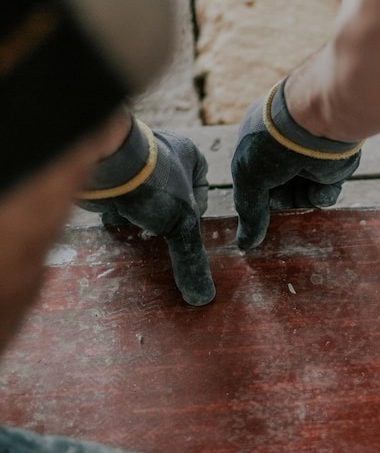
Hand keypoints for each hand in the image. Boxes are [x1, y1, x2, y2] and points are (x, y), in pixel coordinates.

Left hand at [79, 117, 213, 305]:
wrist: (102, 164)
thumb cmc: (153, 182)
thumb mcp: (182, 223)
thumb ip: (192, 256)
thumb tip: (203, 295)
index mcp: (189, 156)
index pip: (201, 192)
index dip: (195, 214)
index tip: (185, 229)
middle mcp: (162, 157)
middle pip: (171, 200)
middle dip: (164, 221)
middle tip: (161, 235)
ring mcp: (134, 166)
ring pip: (145, 202)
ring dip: (141, 220)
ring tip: (138, 232)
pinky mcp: (110, 177)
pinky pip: (120, 202)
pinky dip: (119, 216)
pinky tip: (118, 225)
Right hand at [231, 79, 362, 249]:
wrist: (320, 122)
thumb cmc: (273, 143)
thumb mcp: (249, 177)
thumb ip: (249, 210)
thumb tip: (244, 244)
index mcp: (256, 143)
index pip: (252, 181)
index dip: (255, 200)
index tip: (257, 218)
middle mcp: (282, 150)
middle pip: (278, 192)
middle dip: (282, 202)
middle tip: (283, 207)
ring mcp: (308, 158)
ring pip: (302, 195)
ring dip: (302, 201)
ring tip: (303, 191)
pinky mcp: (332, 166)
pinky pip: (324, 192)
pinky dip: (322, 195)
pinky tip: (320, 188)